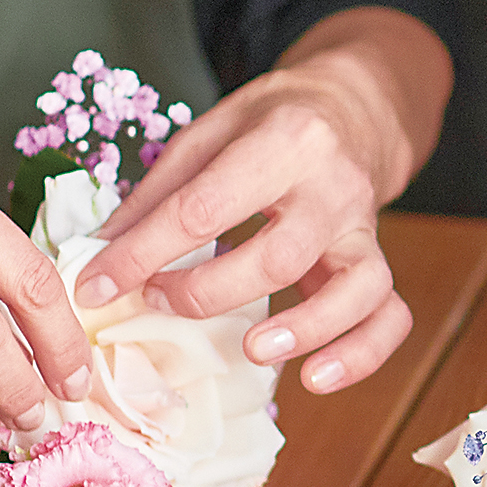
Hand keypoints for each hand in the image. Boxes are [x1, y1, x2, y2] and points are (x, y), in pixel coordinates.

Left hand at [78, 9, 451, 395]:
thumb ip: (160, 192)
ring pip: (355, 288)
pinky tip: (315, 377)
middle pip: (278, 255)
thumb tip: (101, 252)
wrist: (355, 108)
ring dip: (304, 330)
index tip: (96, 285)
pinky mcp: (381, 260)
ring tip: (254, 352)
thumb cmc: (274, 123)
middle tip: (159, 302)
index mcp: (283, 141)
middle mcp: (332, 186)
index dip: (142, 253)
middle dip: (208, 292)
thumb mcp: (211, 132)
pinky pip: (390, 316)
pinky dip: (361, 354)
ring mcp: (364, 228)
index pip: (204, 208)